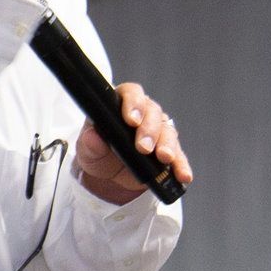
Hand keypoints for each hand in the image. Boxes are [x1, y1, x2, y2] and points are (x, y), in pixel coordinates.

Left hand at [77, 80, 191, 203]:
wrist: (108, 176)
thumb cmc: (97, 153)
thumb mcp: (87, 150)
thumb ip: (89, 143)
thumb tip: (92, 136)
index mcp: (121, 105)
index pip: (131, 93)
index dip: (133, 103)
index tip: (131, 120)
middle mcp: (144, 114)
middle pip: (153, 113)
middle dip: (149, 130)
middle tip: (143, 147)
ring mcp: (159, 132)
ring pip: (168, 132)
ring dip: (167, 145)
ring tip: (164, 157)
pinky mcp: (169, 152)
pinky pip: (179, 157)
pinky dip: (181, 166)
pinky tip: (183, 175)